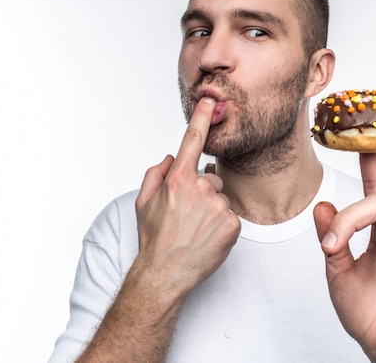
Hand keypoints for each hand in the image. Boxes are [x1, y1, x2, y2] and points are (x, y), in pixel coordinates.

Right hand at [134, 97, 240, 294]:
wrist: (165, 273)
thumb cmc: (153, 239)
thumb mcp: (143, 202)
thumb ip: (155, 173)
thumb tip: (170, 156)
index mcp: (177, 180)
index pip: (192, 141)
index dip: (202, 118)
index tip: (211, 101)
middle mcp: (199, 188)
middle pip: (211, 179)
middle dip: (202, 193)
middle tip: (187, 216)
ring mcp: (218, 206)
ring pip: (220, 199)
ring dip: (212, 210)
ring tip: (196, 230)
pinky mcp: (232, 223)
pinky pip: (230, 216)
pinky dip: (221, 226)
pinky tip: (207, 237)